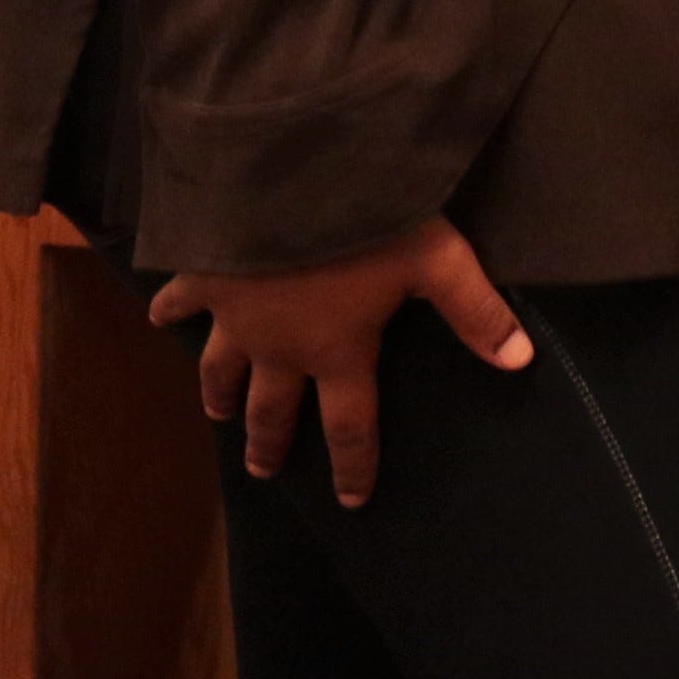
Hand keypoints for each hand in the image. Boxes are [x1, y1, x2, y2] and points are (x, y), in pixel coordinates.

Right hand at [150, 219, 528, 508]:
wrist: (289, 178)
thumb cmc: (370, 221)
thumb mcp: (437, 260)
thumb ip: (477, 311)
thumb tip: (521, 362)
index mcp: (338, 350)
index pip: (350, 423)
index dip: (355, 464)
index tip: (351, 500)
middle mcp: (279, 346)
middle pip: (274, 409)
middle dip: (271, 442)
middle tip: (263, 470)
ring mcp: (234, 315)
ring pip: (221, 367)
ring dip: (219, 393)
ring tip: (218, 412)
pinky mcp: (203, 276)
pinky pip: (180, 299)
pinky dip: (168, 310)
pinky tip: (157, 316)